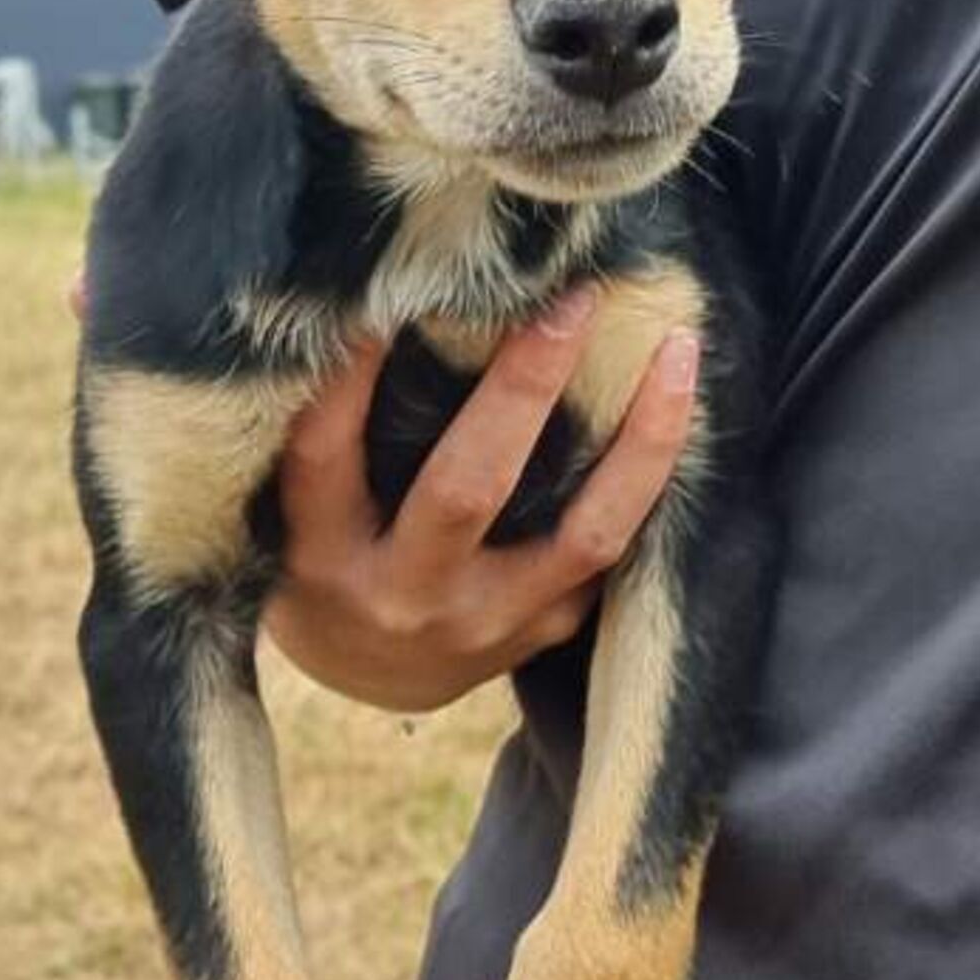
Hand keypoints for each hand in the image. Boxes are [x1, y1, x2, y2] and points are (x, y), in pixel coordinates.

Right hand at [265, 290, 699, 713]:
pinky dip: (648, 480)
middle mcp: (405, 597)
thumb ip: (333, 429)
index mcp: (324, 555)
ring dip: (642, 442)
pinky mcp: (543, 632)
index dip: (350, 377)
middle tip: (573, 303)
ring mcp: (486, 625)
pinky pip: (611, 554)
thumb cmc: (330, 562)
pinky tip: (676, 409)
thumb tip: (382, 304)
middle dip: (525, 387)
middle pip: (468, 489)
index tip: (386, 301)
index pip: (326, 455)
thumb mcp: (301, 508)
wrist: (372, 678)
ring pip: (586, 535)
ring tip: (678, 354)